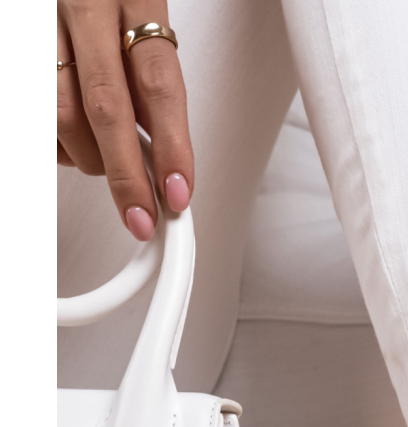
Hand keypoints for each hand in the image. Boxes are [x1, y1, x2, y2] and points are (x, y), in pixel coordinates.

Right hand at [57, 2, 193, 239]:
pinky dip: (59, 140)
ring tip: (107, 162)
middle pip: (107, 106)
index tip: (177, 191)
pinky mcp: (18, 38)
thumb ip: (151, 83)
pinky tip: (74, 138)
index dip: (171, 145)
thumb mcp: (145, 24)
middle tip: (140, 213)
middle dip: (125, 172)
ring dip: (90, 157)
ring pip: (63, 112)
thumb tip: (164, 158)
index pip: (159, 84)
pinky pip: (35, 108)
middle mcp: (86, 6)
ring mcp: (44, 23)